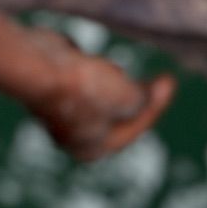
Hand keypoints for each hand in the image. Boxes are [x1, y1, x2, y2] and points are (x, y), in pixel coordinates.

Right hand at [20, 27, 176, 160]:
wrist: (36, 64)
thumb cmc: (81, 87)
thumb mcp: (123, 98)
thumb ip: (141, 100)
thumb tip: (149, 95)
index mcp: (94, 148)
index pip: (133, 127)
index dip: (155, 104)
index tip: (170, 81)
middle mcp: (76, 135)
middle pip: (116, 114)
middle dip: (134, 95)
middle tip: (156, 79)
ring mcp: (61, 110)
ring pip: (98, 95)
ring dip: (110, 81)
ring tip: (115, 67)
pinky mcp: (52, 85)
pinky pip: (80, 79)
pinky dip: (90, 69)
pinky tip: (89, 60)